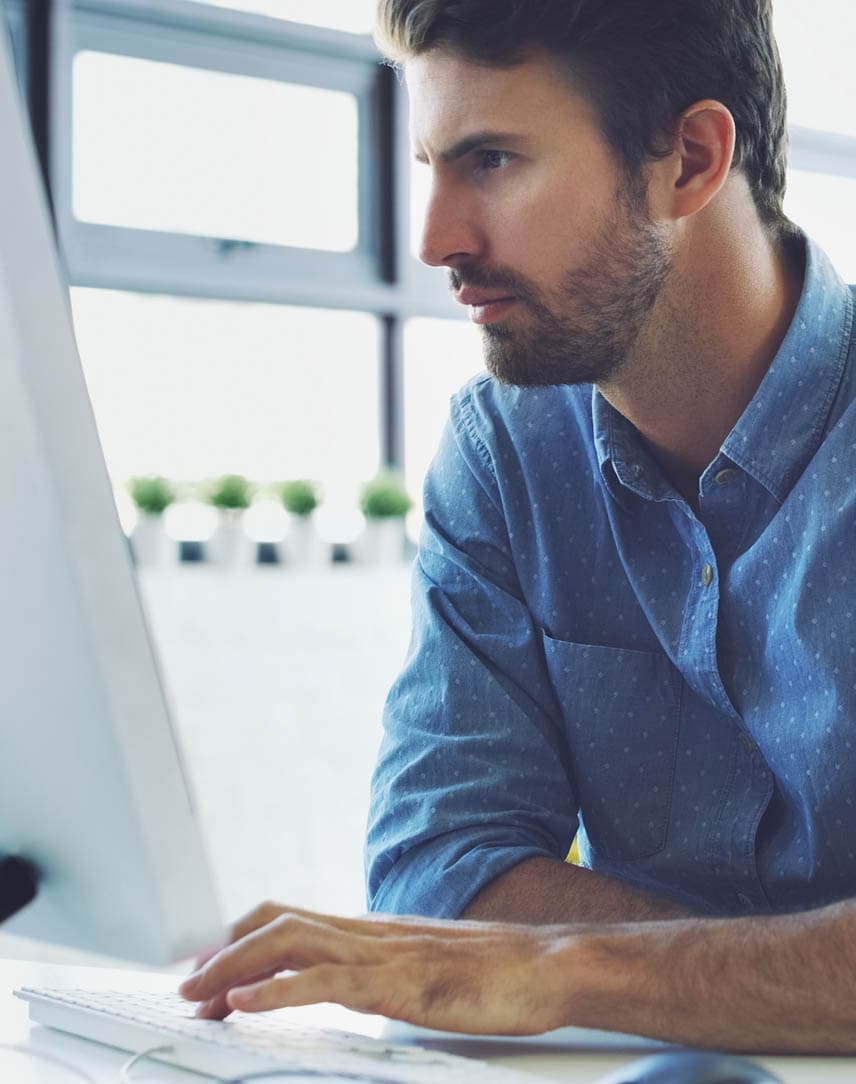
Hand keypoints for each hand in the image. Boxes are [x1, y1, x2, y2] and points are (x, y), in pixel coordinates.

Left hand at [178, 901, 572, 1034]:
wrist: (544, 964)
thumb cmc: (492, 971)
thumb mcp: (423, 966)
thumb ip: (383, 968)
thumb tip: (351, 983)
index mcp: (370, 930)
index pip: (290, 916)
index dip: (241, 935)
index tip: (206, 963)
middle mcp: (367, 932)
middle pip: (277, 923)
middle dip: (223, 952)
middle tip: (186, 985)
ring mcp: (381, 953)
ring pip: (290, 943)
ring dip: (235, 967)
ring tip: (198, 993)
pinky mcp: (398, 982)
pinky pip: (327, 981)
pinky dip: (278, 990)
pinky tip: (247, 1002)